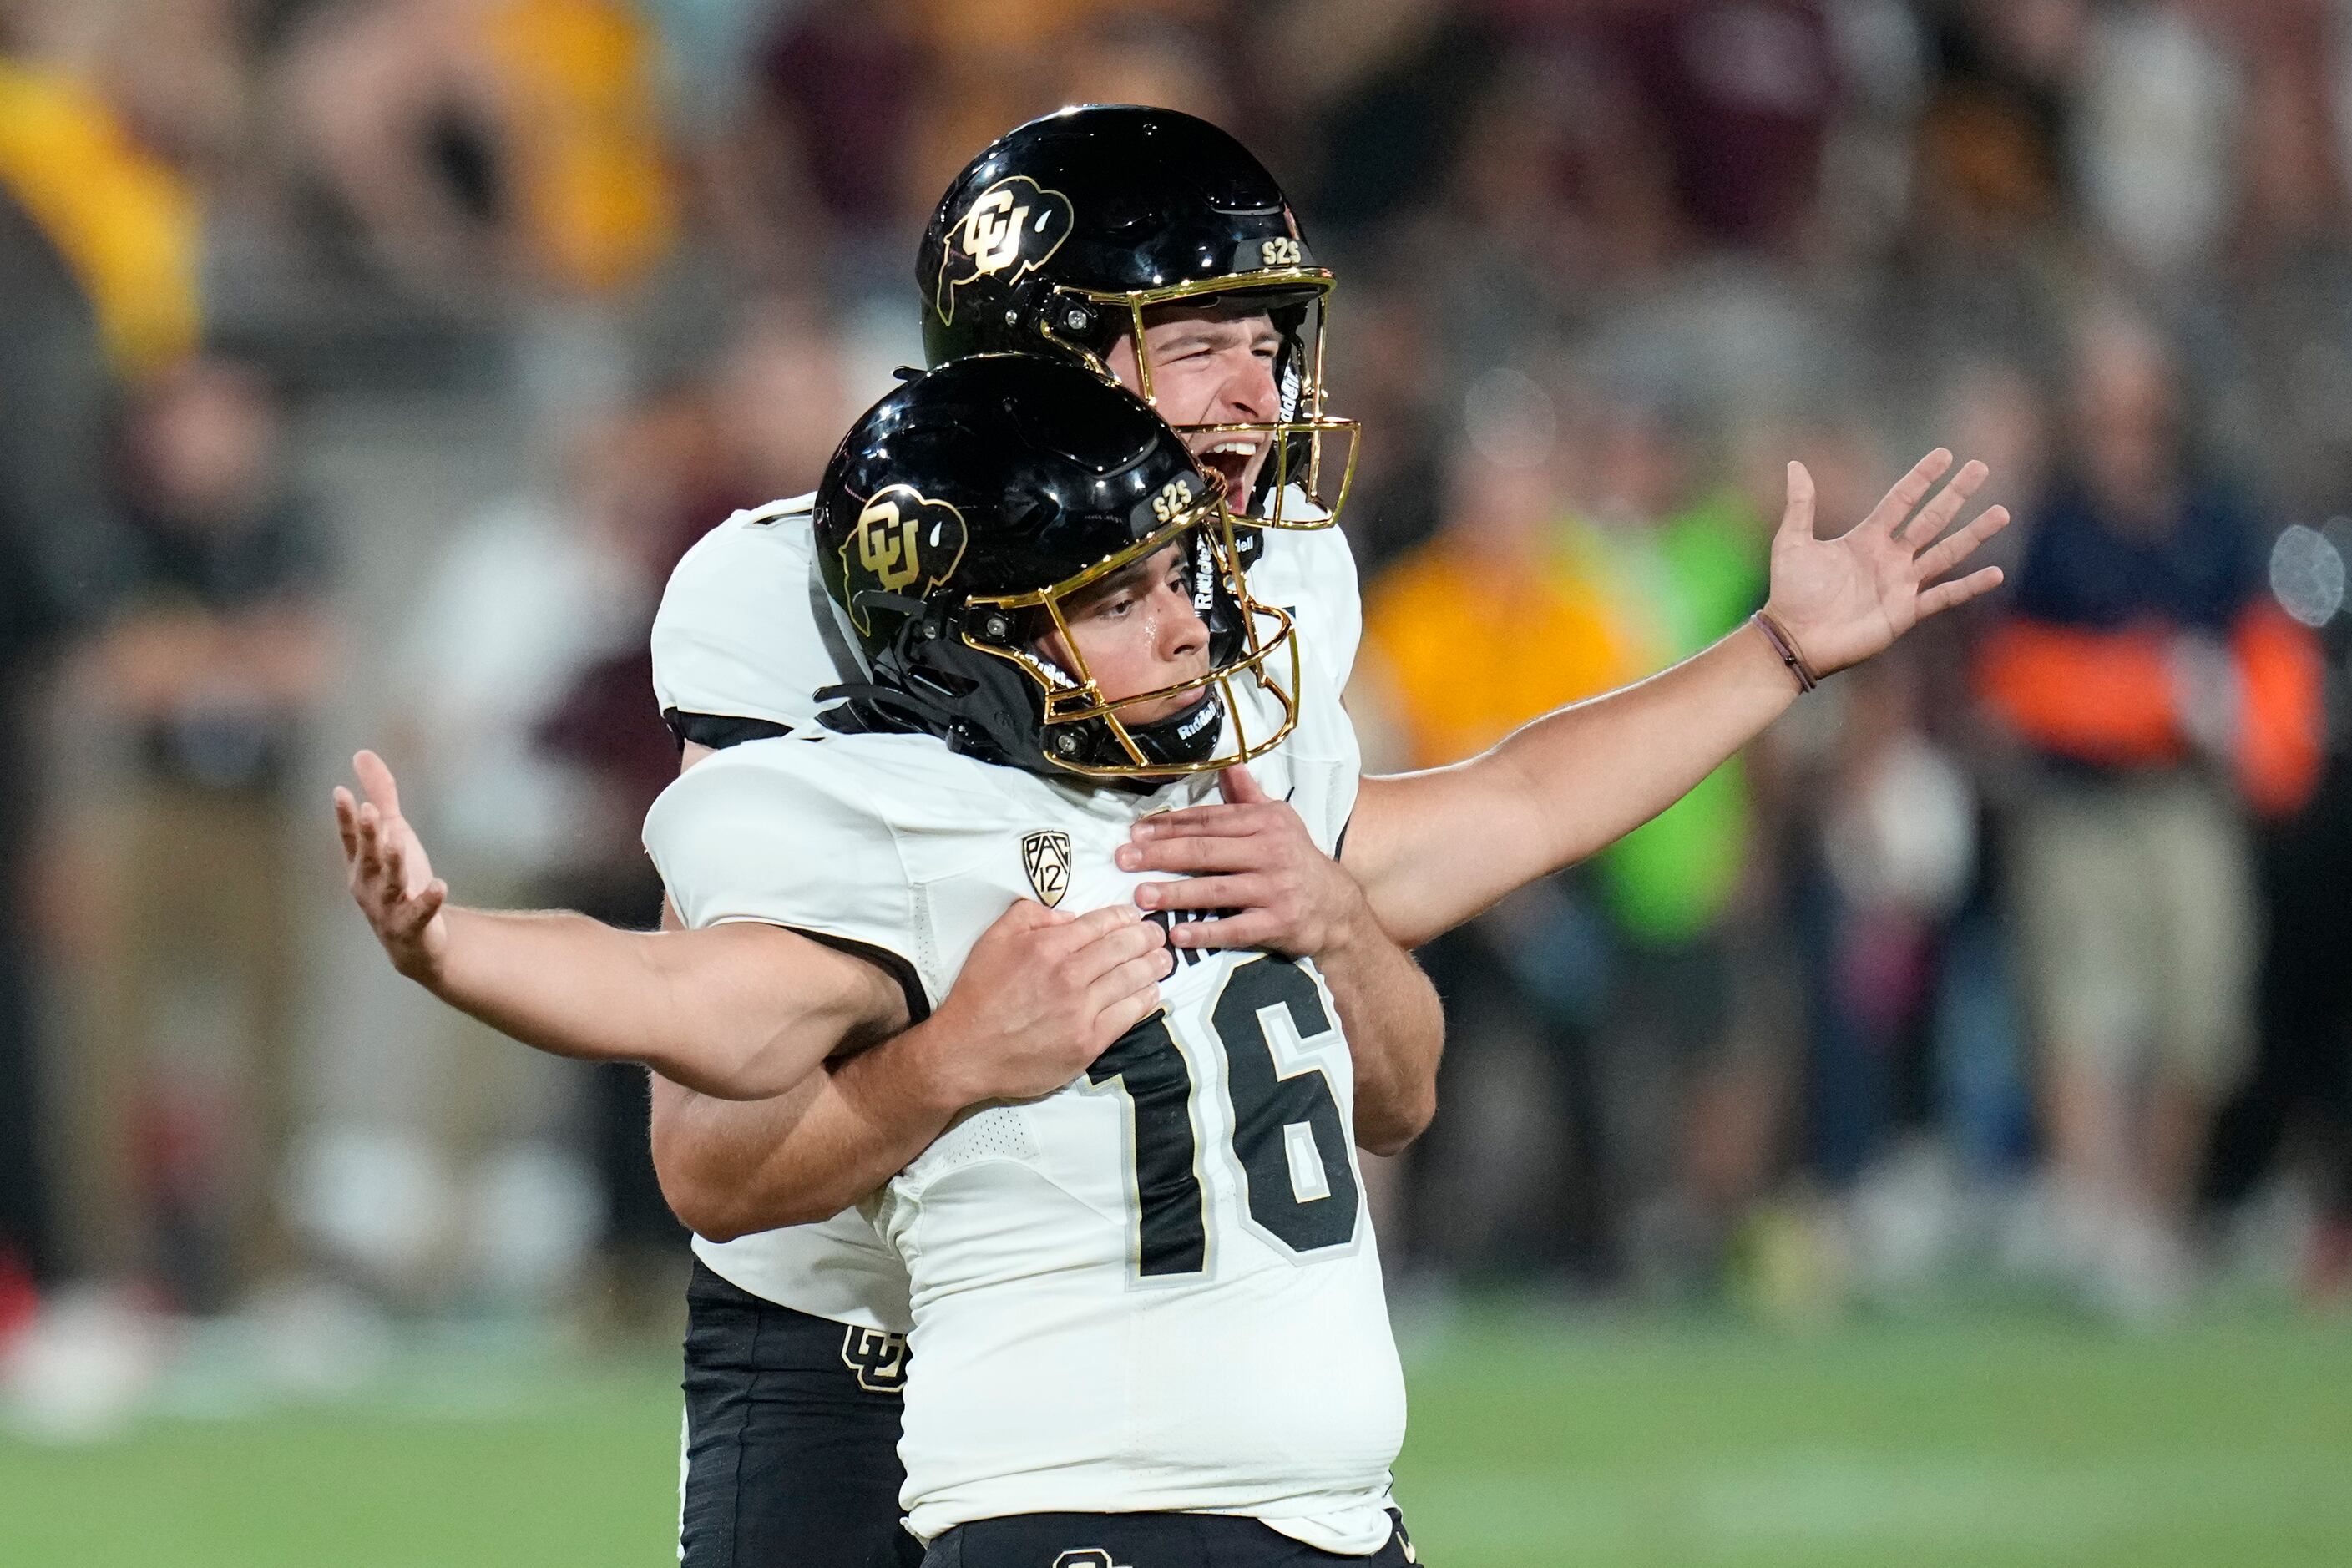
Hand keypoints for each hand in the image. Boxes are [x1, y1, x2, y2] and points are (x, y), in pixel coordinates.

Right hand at [333, 749, 448, 984]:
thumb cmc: (399, 880)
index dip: (345, 817)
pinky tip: (440, 885)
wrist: (415, 943)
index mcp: (361, 864)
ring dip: (393, 863)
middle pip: (368, 858)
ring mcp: (388, 908)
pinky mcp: (413, 927)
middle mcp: (368, 886)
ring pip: (390, 884)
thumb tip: (361, 754)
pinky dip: (428, 900)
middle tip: (369, 811)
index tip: (341, 792)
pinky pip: (420, 913)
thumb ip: (381, 797)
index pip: (350, 838)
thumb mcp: (394, 834)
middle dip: (368, 836)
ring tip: (400, 840)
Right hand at [927, 900, 1171, 1105]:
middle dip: (1147, 937)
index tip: (1134, 917)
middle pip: (1124, 949)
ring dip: (1153, 966)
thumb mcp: (994, 938)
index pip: (1101, 924)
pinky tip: (1152, 992)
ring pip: (1131, 980)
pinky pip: (1127, 1016)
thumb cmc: (978, 994)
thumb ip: (1030, 915)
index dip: (1124, 917)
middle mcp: (1069, 976)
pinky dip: (1145, 1001)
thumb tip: (1068, 916)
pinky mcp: (1087, 1043)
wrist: (965, 1052)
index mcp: (1048, 947)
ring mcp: (1081, 1012)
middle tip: (1158, 934)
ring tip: (1164, 959)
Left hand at [1118, 765, 1375, 958]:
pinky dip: (1207, 932)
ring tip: (1140, 896)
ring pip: (1217, 890)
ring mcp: (1275, 889)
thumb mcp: (1279, 821)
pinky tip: (1178, 934)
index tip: (1135, 832)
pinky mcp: (1279, 922)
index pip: (1209, 821)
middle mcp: (1271, 852)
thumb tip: (1229, 764)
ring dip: (1176, 893)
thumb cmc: (1298, 860)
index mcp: (1265, 823)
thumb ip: (1248, 797)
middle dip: (1161, 855)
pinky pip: (1237, 929)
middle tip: (1124, 859)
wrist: (1338, 906)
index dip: (1170, 825)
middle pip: (1207, 851)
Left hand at [1762, 449, 2010, 676]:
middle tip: (1980, 467)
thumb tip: (1795, 464)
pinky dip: (1969, 586)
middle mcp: (1890, 557)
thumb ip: (1800, 505)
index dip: (1922, 478)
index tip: (1944, 455)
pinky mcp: (1905, 612)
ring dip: (1974, 533)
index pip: (1901, 500)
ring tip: (2001, 512)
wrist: (1795, 638)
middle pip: (1931, 519)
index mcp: (1866, 538)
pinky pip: (1944, 597)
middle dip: (1956, 494)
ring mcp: (1901, 584)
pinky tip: (1995, 573)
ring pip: (1946, 552)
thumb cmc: (1791, 592)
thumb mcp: (1793, 542)